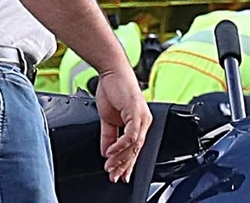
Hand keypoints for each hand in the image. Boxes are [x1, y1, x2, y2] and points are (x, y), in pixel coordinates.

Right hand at [93, 68, 151, 183]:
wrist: (111, 72)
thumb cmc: (112, 90)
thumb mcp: (108, 119)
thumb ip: (108, 136)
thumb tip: (105, 152)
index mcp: (139, 123)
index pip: (135, 148)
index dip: (127, 164)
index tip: (120, 176)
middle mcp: (144, 121)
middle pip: (136, 149)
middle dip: (124, 166)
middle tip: (114, 176)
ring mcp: (142, 116)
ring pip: (134, 145)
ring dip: (120, 158)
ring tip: (109, 166)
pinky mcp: (137, 112)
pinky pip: (131, 134)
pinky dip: (120, 145)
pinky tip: (110, 151)